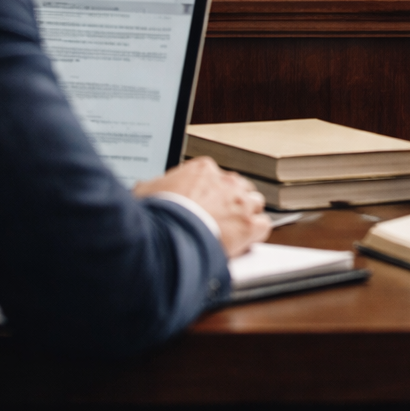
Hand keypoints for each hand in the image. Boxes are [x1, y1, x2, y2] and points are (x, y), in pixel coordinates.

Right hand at [134, 156, 271, 256]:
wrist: (168, 235)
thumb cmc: (157, 215)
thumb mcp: (146, 192)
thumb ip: (154, 187)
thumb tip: (146, 189)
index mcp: (203, 170)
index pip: (217, 177)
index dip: (213, 193)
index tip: (206, 204)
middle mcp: (225, 181)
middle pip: (238, 188)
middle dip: (232, 202)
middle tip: (220, 217)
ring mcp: (240, 202)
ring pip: (255, 203)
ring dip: (247, 215)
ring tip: (234, 229)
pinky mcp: (248, 224)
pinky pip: (263, 225)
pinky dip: (256, 233)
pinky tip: (247, 240)